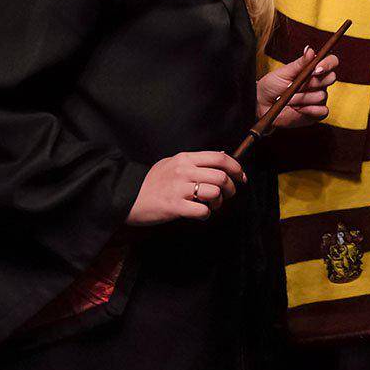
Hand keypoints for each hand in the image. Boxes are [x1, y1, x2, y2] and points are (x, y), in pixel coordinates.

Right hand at [126, 151, 245, 224]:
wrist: (127, 198)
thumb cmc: (151, 182)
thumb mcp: (172, 163)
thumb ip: (195, 160)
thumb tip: (221, 154)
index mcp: (185, 158)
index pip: (219, 157)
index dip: (236, 167)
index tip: (241, 177)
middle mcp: (183, 171)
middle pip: (221, 176)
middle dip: (231, 188)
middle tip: (229, 194)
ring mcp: (179, 188)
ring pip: (214, 193)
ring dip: (219, 202)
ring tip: (212, 205)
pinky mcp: (174, 206)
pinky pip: (202, 211)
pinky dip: (206, 214)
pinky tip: (200, 214)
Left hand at [257, 46, 338, 128]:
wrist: (263, 105)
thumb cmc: (273, 85)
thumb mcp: (284, 72)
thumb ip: (300, 63)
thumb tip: (310, 49)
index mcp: (313, 69)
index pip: (331, 61)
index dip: (327, 64)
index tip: (316, 69)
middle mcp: (319, 82)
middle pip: (331, 78)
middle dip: (313, 82)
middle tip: (298, 86)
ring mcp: (319, 97)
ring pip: (321, 95)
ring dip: (302, 98)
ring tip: (288, 99)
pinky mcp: (317, 113)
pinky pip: (323, 110)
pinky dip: (309, 110)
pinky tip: (297, 109)